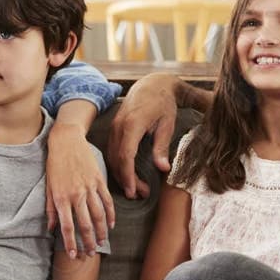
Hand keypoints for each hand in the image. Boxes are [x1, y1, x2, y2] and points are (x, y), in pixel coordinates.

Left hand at [45, 123, 114, 257]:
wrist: (66, 140)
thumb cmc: (55, 164)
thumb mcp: (48, 187)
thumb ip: (51, 209)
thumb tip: (51, 229)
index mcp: (61, 198)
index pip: (67, 226)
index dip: (71, 243)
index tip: (74, 254)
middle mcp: (76, 195)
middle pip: (85, 224)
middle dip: (88, 242)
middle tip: (90, 253)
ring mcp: (89, 187)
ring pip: (98, 215)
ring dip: (101, 232)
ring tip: (101, 242)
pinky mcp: (99, 180)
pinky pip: (107, 201)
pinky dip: (110, 215)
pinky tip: (111, 225)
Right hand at [107, 74, 181, 199]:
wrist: (153, 85)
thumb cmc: (163, 104)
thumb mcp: (167, 124)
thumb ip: (162, 146)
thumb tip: (163, 168)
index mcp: (132, 124)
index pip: (126, 156)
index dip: (128, 176)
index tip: (134, 191)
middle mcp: (119, 126)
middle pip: (117, 159)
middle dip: (126, 180)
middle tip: (140, 195)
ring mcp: (114, 127)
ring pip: (112, 157)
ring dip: (122, 174)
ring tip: (137, 188)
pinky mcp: (114, 128)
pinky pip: (112, 150)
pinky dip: (118, 165)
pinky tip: (129, 174)